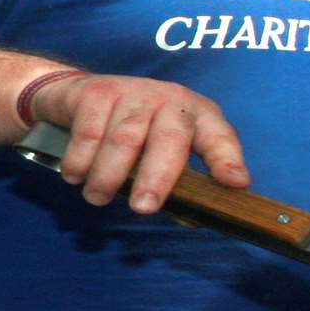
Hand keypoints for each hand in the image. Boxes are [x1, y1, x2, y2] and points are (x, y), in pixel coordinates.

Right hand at [26, 72, 247, 213]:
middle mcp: (170, 99)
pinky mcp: (98, 91)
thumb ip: (176, 184)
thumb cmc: (134, 133)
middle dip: (156, 177)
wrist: (81, 94)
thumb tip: (191, 219)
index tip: (235, 183)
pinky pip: (90, 131)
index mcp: (197, 116)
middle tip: (142, 209)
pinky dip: (81, 158)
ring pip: (124, 138)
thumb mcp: (160, 154)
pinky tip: (75, 176)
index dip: (227, 158)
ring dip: (108, 173)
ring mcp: (134, 92)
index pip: (218, 135)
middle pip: (169, 138)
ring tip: (97, 197)